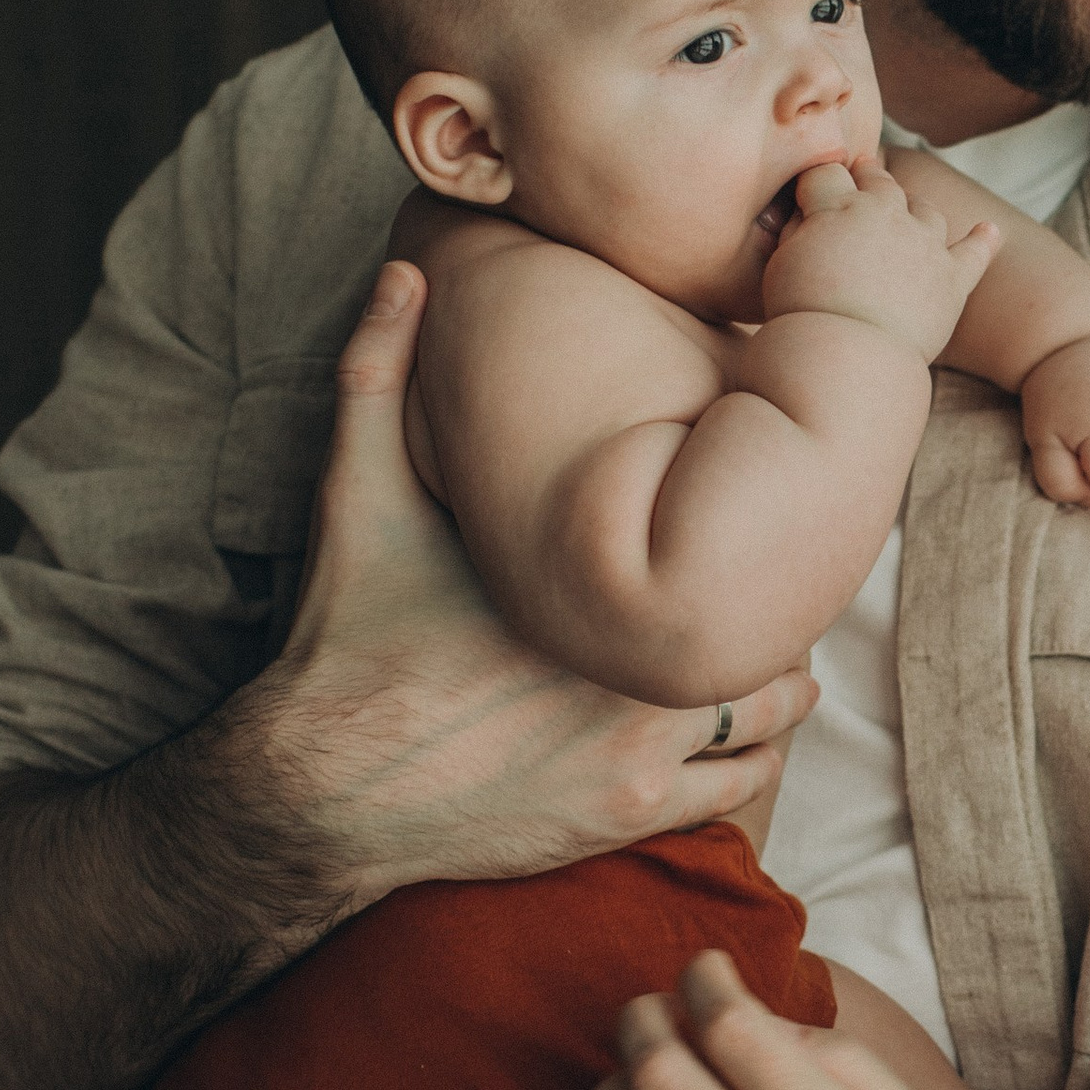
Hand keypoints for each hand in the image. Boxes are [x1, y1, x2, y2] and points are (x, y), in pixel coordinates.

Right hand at [260, 258, 815, 903]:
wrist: (317, 790)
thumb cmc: (347, 639)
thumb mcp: (356, 498)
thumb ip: (378, 376)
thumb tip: (402, 273)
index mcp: (590, 584)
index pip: (729, 543)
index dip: (751, 526)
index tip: (751, 507)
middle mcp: (634, 669)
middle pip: (772, 629)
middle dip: (771, 610)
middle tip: (762, 585)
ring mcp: (639, 752)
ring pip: (771, 716)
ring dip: (772, 689)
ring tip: (761, 660)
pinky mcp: (627, 816)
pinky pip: (738, 793)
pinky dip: (748, 763)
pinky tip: (738, 737)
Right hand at [761, 159, 998, 363]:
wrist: (849, 355)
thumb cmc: (802, 313)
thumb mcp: (782, 263)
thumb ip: (797, 229)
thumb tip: (807, 210)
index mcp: (840, 206)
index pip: (827, 174)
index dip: (818, 179)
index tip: (813, 187)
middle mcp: (889, 215)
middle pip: (880, 182)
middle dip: (869, 176)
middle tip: (864, 172)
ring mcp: (925, 245)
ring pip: (925, 211)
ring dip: (914, 208)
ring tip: (908, 212)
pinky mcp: (952, 278)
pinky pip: (974, 253)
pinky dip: (981, 241)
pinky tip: (989, 231)